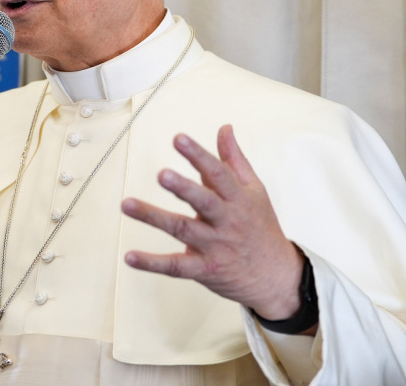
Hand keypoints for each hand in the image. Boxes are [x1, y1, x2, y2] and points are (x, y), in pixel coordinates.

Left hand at [121, 125, 309, 325]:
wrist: (277, 277)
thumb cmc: (261, 227)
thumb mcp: (255, 191)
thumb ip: (234, 160)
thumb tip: (224, 128)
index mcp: (238, 199)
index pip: (218, 173)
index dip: (198, 155)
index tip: (178, 138)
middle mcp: (226, 221)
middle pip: (203, 202)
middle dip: (183, 188)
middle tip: (161, 174)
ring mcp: (215, 246)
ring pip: (182, 229)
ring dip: (154, 217)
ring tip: (127, 204)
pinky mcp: (205, 269)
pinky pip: (176, 266)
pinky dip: (152, 263)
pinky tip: (130, 256)